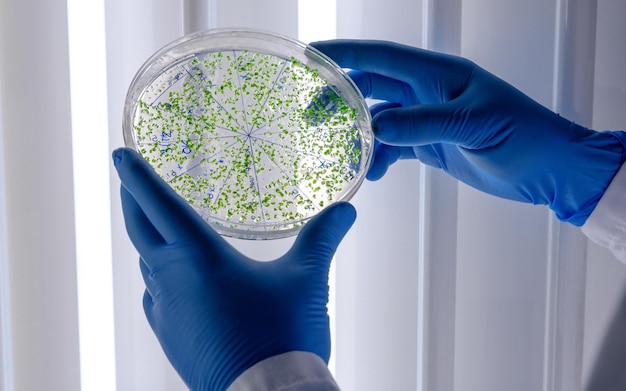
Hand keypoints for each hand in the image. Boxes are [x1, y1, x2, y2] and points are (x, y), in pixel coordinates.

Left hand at [112, 147, 355, 389]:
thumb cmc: (282, 336)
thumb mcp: (308, 280)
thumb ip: (323, 238)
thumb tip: (345, 212)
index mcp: (200, 257)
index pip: (160, 204)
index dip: (138, 176)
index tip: (120, 154)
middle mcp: (174, 280)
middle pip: (140, 230)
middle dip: (132, 200)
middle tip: (128, 181)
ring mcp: (167, 312)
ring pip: (146, 264)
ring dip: (147, 240)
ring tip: (156, 228)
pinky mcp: (171, 337)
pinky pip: (154, 297)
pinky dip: (158, 277)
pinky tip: (171, 283)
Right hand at [311, 40, 625, 224]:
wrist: (549, 170)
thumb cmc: (526, 137)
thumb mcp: (476, 126)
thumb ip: (424, 124)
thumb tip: (375, 126)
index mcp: (439, 75)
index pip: (382, 58)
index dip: (344, 55)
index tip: (310, 58)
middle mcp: (429, 92)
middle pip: (372, 87)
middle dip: (339, 99)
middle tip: (310, 118)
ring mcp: (428, 119)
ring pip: (379, 120)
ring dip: (358, 137)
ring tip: (342, 157)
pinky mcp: (432, 145)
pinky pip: (394, 147)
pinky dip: (379, 158)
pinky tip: (374, 174)